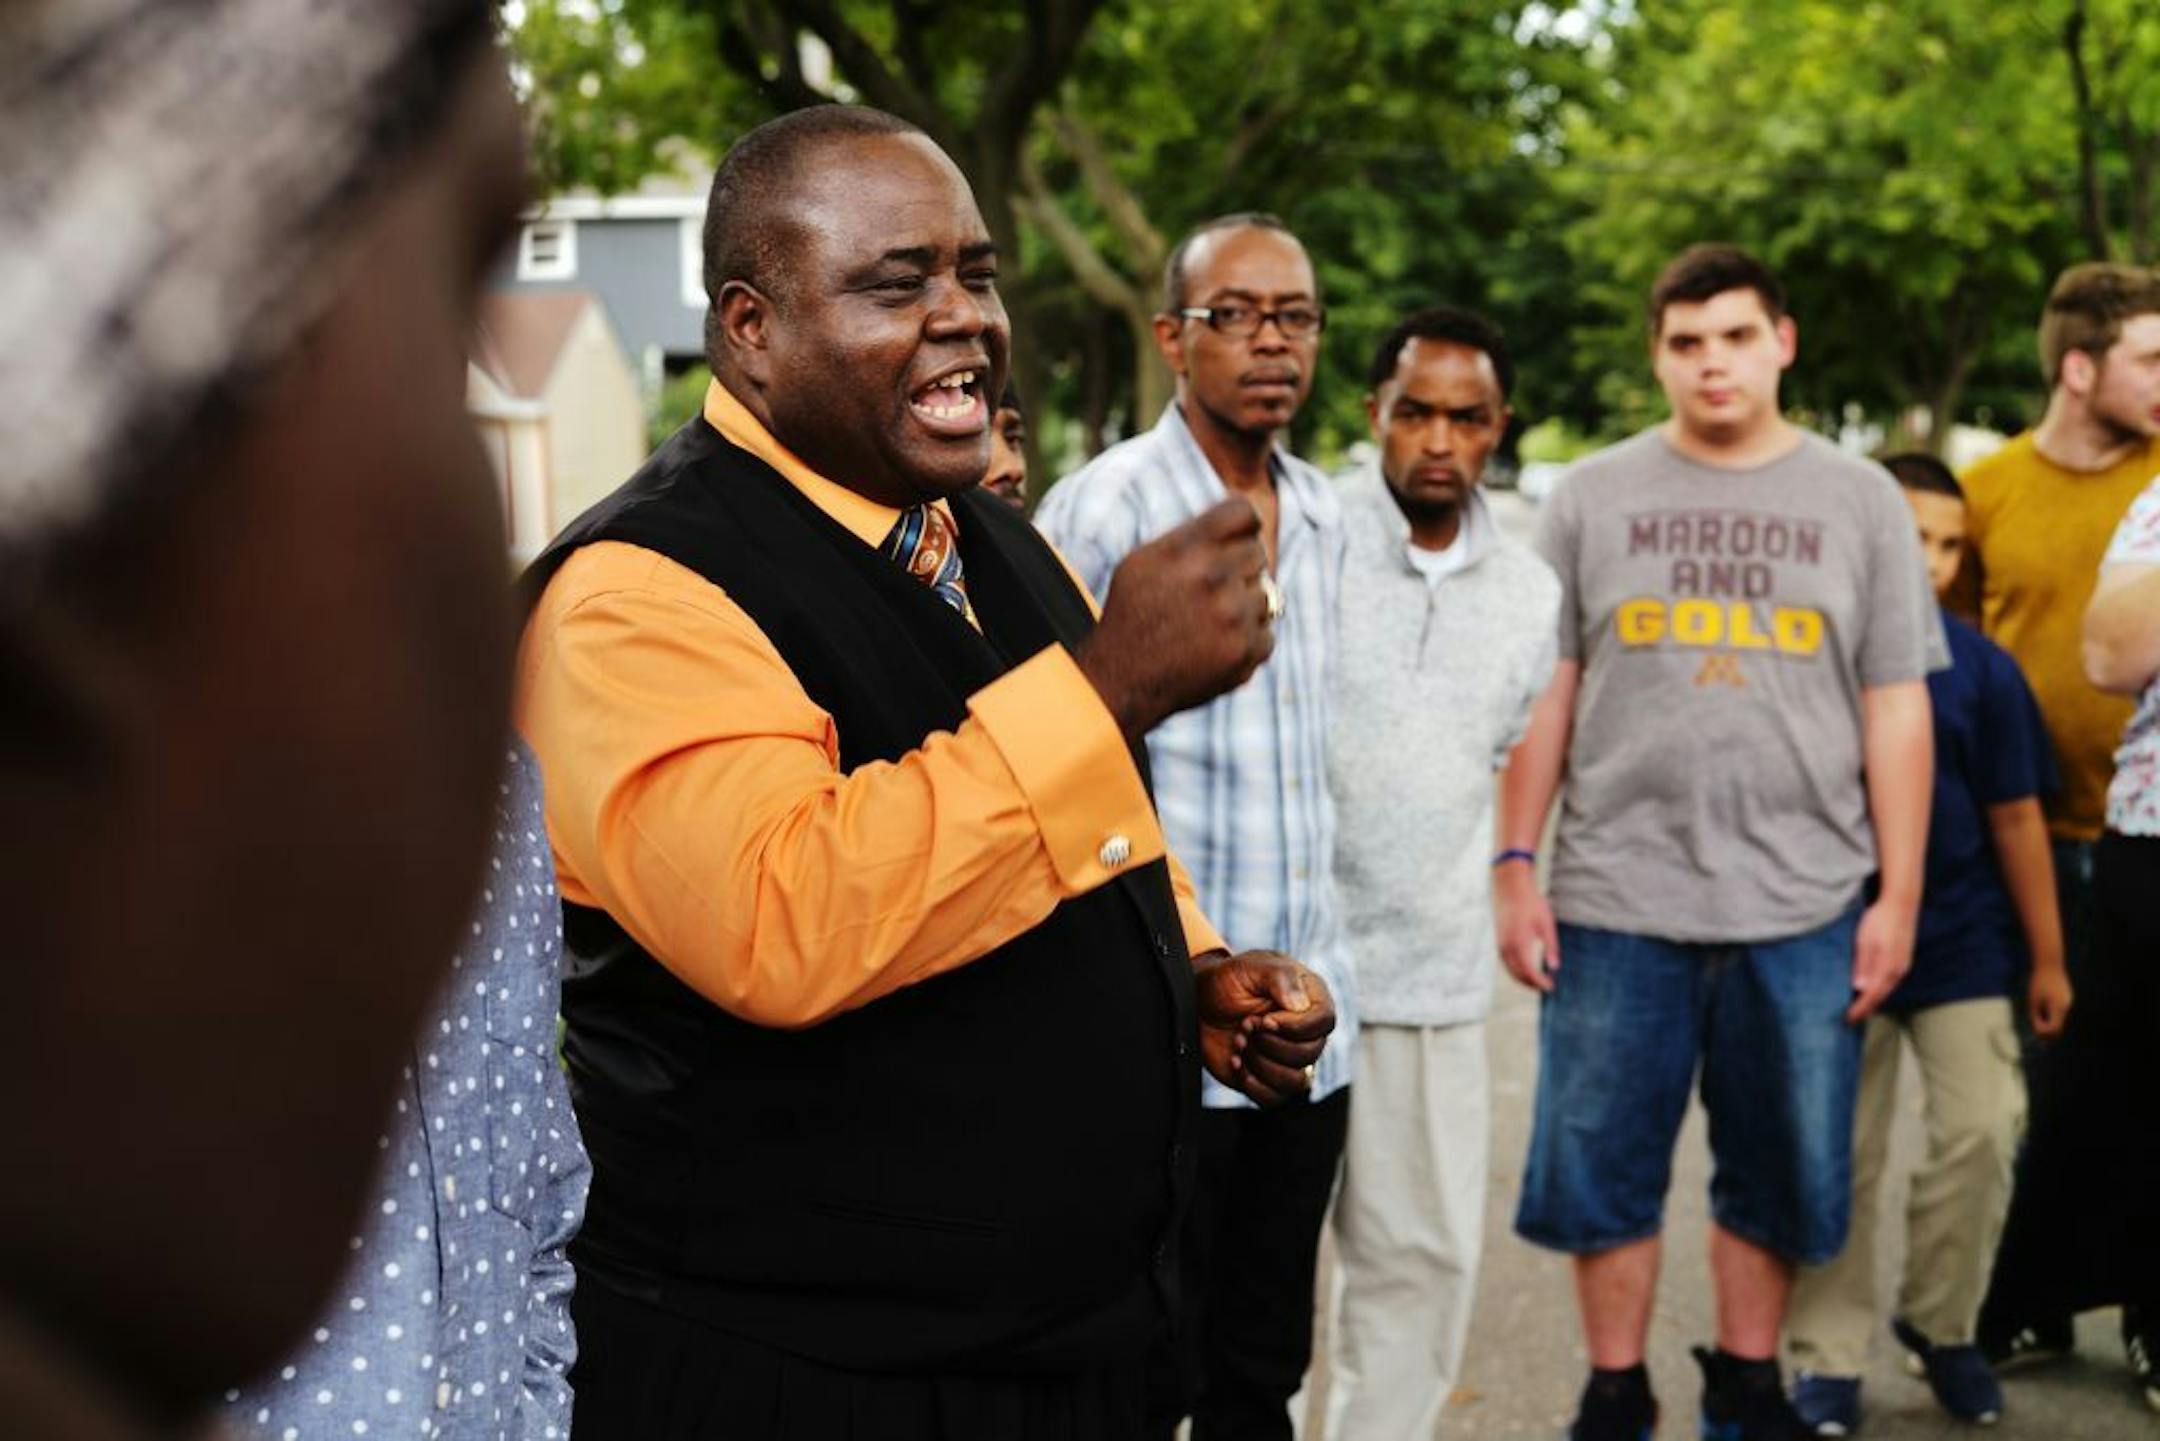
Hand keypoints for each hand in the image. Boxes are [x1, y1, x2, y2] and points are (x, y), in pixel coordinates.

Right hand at [1076, 499, 1272, 742]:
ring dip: (1243, 605)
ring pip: (1266, 593)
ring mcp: (1234, 616)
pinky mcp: (1246, 650)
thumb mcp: (1144, 561)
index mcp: (1187, 549)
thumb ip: (1191, 536)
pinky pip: (1267, 631)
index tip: (1237, 538)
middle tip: (1210, 590)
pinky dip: (1246, 640)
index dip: (1244, 524)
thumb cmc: (1132, 614)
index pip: (1243, 512)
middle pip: (1256, 552)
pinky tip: (1214, 646)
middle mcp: (1213, 577)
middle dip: (1238, 567)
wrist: (1122, 680)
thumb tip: (1244, 516)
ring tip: (1208, 622)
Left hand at [1194, 949, 1334, 1106]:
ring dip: (1260, 1063)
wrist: (1199, 1004)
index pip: (1325, 1021)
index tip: (1264, 1019)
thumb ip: (1279, 977)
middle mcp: (1306, 1031)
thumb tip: (1301, 1005)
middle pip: (1311, 1053)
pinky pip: (1275, 1098)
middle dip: (1270, 1043)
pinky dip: (1252, 1084)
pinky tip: (1237, 1062)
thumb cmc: (1228, 981)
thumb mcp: (1250, 967)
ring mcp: (1290, 1058)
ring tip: (1239, 1042)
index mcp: (1310, 999)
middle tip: (1244, 1025)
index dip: (1296, 1026)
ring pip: (1297, 1081)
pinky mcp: (1270, 1079)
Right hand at [1494, 864, 1557, 992]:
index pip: (1529, 972)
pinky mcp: (1499, 940)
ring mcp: (1501, 943)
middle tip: (1547, 987)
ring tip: (1537, 981)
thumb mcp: (1546, 924)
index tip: (1551, 987)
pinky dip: (1516, 969)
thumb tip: (1555, 968)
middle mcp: (1507, 946)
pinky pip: (1506, 962)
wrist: (1511, 887)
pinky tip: (1526, 968)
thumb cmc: (1532, 904)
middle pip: (1518, 974)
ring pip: (1510, 969)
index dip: (1540, 982)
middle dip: (1531, 984)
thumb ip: (1551, 947)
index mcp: (1520, 943)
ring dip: (1523, 978)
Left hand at [1847, 897, 1914, 1022]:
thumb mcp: (1865, 941)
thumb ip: (1864, 965)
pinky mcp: (1903, 958)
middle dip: (1867, 1008)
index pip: (1871, 995)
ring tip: (1861, 1007)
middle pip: (1881, 996)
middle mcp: (1898, 970)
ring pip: (1887, 989)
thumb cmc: (1879, 920)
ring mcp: (1903, 965)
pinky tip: (1873, 988)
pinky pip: (1891, 980)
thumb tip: (1860, 988)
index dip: (1860, 1009)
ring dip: (1874, 999)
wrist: (1901, 903)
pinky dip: (1881, 988)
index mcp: (1887, 967)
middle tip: (1853, 1018)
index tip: (1848, 1019)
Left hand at [2026, 964, 2071, 1038]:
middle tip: (2037, 1032)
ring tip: (2038, 1018)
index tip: (2034, 1030)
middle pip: (2059, 1025)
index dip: (2043, 1032)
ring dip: (2050, 1021)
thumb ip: (2035, 1017)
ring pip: (2060, 1018)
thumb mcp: (2033, 1001)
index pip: (2053, 1028)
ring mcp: (2069, 1001)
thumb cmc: (2038, 982)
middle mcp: (2066, 1006)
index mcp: (2058, 1008)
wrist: (2050, 964)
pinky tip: (2044, 1009)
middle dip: (2048, 1030)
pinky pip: (2060, 1009)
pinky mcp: (2068, 996)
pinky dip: (2053, 1013)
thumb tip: (2038, 1032)